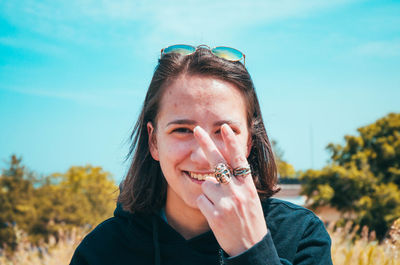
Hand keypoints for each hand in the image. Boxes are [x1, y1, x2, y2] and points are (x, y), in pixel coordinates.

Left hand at [194, 124, 267, 256]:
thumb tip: (223, 165)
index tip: (225, 127)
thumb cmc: (250, 220)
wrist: (250, 248)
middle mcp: (238, 191)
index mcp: (248, 186)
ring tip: (221, 206)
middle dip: (206, 144)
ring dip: (209, 193)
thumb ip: (239, 181)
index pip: (239, 159)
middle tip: (197, 129)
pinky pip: (200, 201)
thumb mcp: (251, 197)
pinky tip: (216, 216)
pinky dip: (205, 206)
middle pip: (218, 163)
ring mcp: (226, 203)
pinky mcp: (215, 215)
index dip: (232, 142)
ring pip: (206, 185)